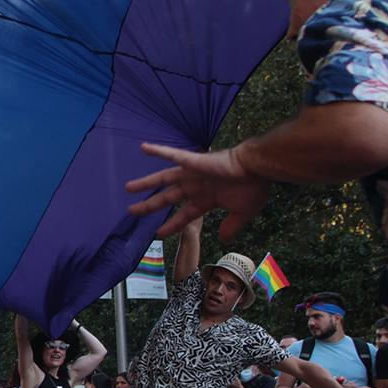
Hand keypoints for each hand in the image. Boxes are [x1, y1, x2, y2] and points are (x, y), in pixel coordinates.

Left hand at [125, 143, 270, 238]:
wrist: (259, 169)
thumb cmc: (254, 188)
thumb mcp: (243, 213)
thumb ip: (232, 226)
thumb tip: (224, 240)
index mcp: (208, 198)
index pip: (184, 214)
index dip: (171, 224)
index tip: (158, 233)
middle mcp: (197, 185)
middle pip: (168, 197)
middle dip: (150, 204)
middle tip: (131, 210)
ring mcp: (193, 173)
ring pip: (164, 178)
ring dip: (146, 183)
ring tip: (128, 188)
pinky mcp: (194, 161)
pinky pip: (173, 155)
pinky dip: (159, 151)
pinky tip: (144, 147)